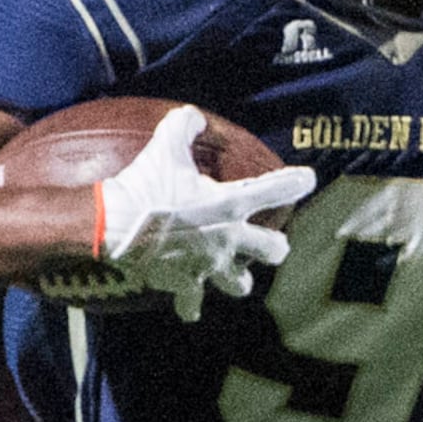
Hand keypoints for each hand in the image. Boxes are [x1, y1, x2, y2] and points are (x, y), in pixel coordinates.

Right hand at [96, 106, 312, 318]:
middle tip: (271, 242)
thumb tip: (194, 116)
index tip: (308, 180)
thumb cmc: (143, 185)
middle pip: (274, 251)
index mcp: (231, 204)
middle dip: (275, 247)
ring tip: (231, 272)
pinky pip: (193, 304)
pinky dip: (191, 304)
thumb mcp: (163, 147)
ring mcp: (209, 266)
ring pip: (240, 285)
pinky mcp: (185, 285)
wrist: (113, 226)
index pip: (277, 190)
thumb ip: (183, 125)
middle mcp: (229, 240)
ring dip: (237, 279)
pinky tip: (191, 305)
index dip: (297, 183)